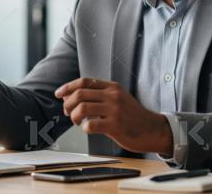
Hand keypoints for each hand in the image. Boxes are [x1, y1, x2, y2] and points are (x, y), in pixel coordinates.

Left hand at [54, 78, 172, 155]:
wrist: (152, 129)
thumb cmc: (132, 116)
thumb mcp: (118, 99)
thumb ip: (99, 96)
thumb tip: (72, 97)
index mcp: (112, 87)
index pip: (84, 81)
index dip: (68, 87)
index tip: (59, 94)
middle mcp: (113, 96)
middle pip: (80, 94)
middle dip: (68, 103)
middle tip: (67, 112)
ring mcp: (114, 110)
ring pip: (82, 108)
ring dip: (74, 116)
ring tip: (76, 121)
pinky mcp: (115, 125)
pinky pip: (90, 125)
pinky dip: (84, 128)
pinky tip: (88, 129)